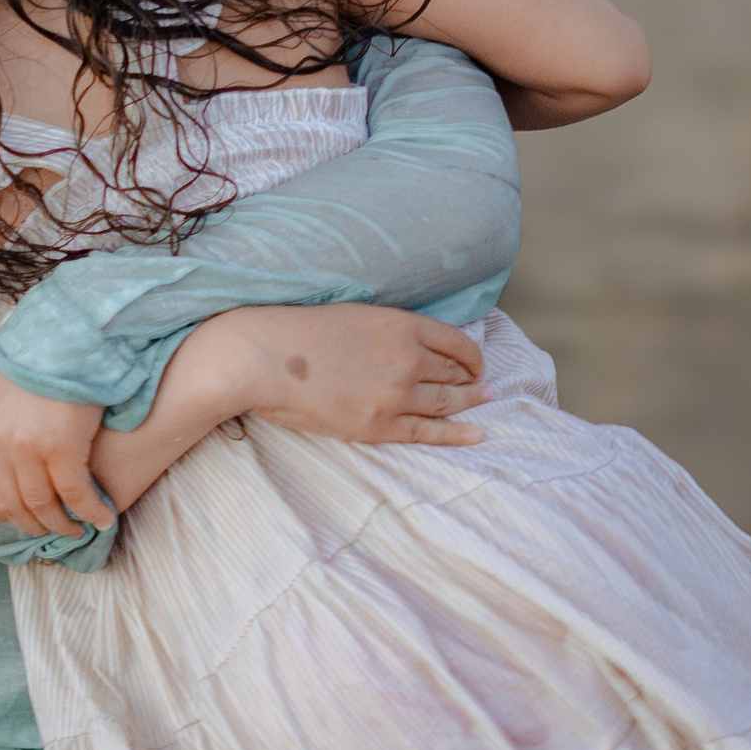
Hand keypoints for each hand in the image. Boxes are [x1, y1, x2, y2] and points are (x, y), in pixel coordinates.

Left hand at [0, 359, 112, 534]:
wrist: (66, 337)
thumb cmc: (31, 352)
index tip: (15, 518)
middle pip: (11, 501)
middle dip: (31, 523)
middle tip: (50, 528)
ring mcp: (28, 448)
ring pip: (42, 504)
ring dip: (61, 523)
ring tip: (76, 528)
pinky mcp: (62, 449)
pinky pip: (75, 494)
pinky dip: (90, 511)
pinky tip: (102, 518)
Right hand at [240, 305, 488, 445]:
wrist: (264, 359)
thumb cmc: (298, 334)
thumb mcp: (355, 315)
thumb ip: (388, 330)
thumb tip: (411, 346)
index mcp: (401, 325)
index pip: (455, 342)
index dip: (472, 355)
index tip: (477, 364)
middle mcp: (407, 358)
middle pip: (454, 373)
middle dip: (473, 381)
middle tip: (486, 387)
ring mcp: (396, 394)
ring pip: (446, 401)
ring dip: (470, 403)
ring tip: (485, 403)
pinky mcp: (379, 425)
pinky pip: (429, 432)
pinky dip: (456, 434)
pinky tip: (477, 434)